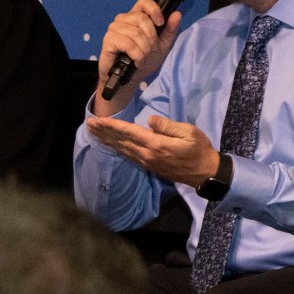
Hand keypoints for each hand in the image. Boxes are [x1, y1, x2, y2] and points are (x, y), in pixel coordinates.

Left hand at [84, 114, 218, 188]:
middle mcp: (147, 154)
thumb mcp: (189, 132)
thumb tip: (150, 120)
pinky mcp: (150, 167)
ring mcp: (148, 162)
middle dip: (103, 132)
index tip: (97, 120)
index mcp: (156, 144)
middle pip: (120, 141)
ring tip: (94, 134)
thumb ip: (167, 126)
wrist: (205, 173)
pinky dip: (117, 149)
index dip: (111, 125)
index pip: (128, 132)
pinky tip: (112, 146)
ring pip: (122, 150)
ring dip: (107, 141)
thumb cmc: (199, 149)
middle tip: (88, 124)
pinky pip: (129, 157)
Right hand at [90, 0, 183, 115]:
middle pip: (142, 18)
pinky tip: (135, 61)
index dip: (154, 10)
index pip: (144, 2)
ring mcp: (114, 29)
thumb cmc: (143, 61)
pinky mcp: (108, 40)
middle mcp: (123, 20)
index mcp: (136, 17)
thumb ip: (170, 30)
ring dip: (144, 50)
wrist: (130, 79)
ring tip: (143, 58)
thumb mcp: (162, 46)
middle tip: (151, 50)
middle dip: (152, 38)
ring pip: (136, 33)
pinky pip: (127, 43)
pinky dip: (136, 55)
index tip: (160, 23)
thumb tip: (177, 14)